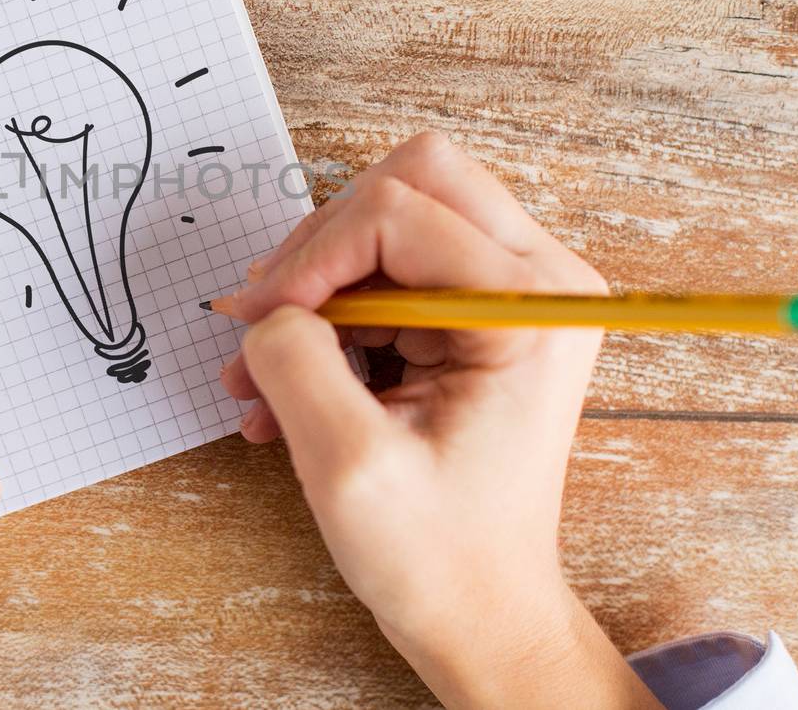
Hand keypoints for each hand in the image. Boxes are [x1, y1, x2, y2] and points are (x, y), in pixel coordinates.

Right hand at [215, 133, 660, 709]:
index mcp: (530, 307)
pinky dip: (329, 319)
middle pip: (408, 182)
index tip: (257, 327)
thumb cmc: (440, 558)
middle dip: (320, 249)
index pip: (397, 212)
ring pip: (390, 219)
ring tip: (264, 374)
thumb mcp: (347, 464)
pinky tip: (287, 387)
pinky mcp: (481, 314)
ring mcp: (514, 292)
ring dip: (316, 289)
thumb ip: (295, 362)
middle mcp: (540, 280)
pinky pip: (388, 271)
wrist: (484, 614)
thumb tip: (266, 307)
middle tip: (268, 323)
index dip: (311, 259)